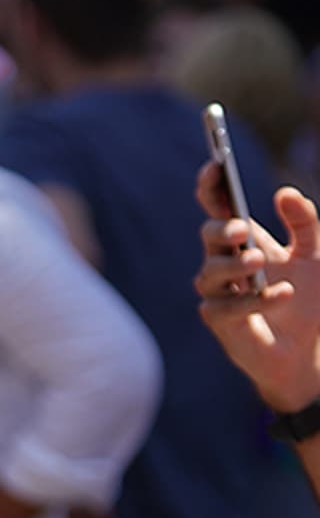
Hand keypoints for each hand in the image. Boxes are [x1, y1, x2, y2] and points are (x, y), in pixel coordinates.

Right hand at [194, 162, 319, 412]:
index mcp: (244, 242)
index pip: (219, 209)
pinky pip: (230, 307)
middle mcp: (224, 264)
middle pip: (208, 237)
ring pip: (210, 273)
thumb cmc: (306, 302)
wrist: (305, 352)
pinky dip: (258, 299)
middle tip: (242, 228)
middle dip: (221, 231)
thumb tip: (284, 193)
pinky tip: (284, 293)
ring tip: (259, 262)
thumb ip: (306, 224)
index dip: (212, 187)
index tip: (215, 165)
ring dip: (235, 265)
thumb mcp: (317, 255)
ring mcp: (218, 294)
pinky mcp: (220, 322)